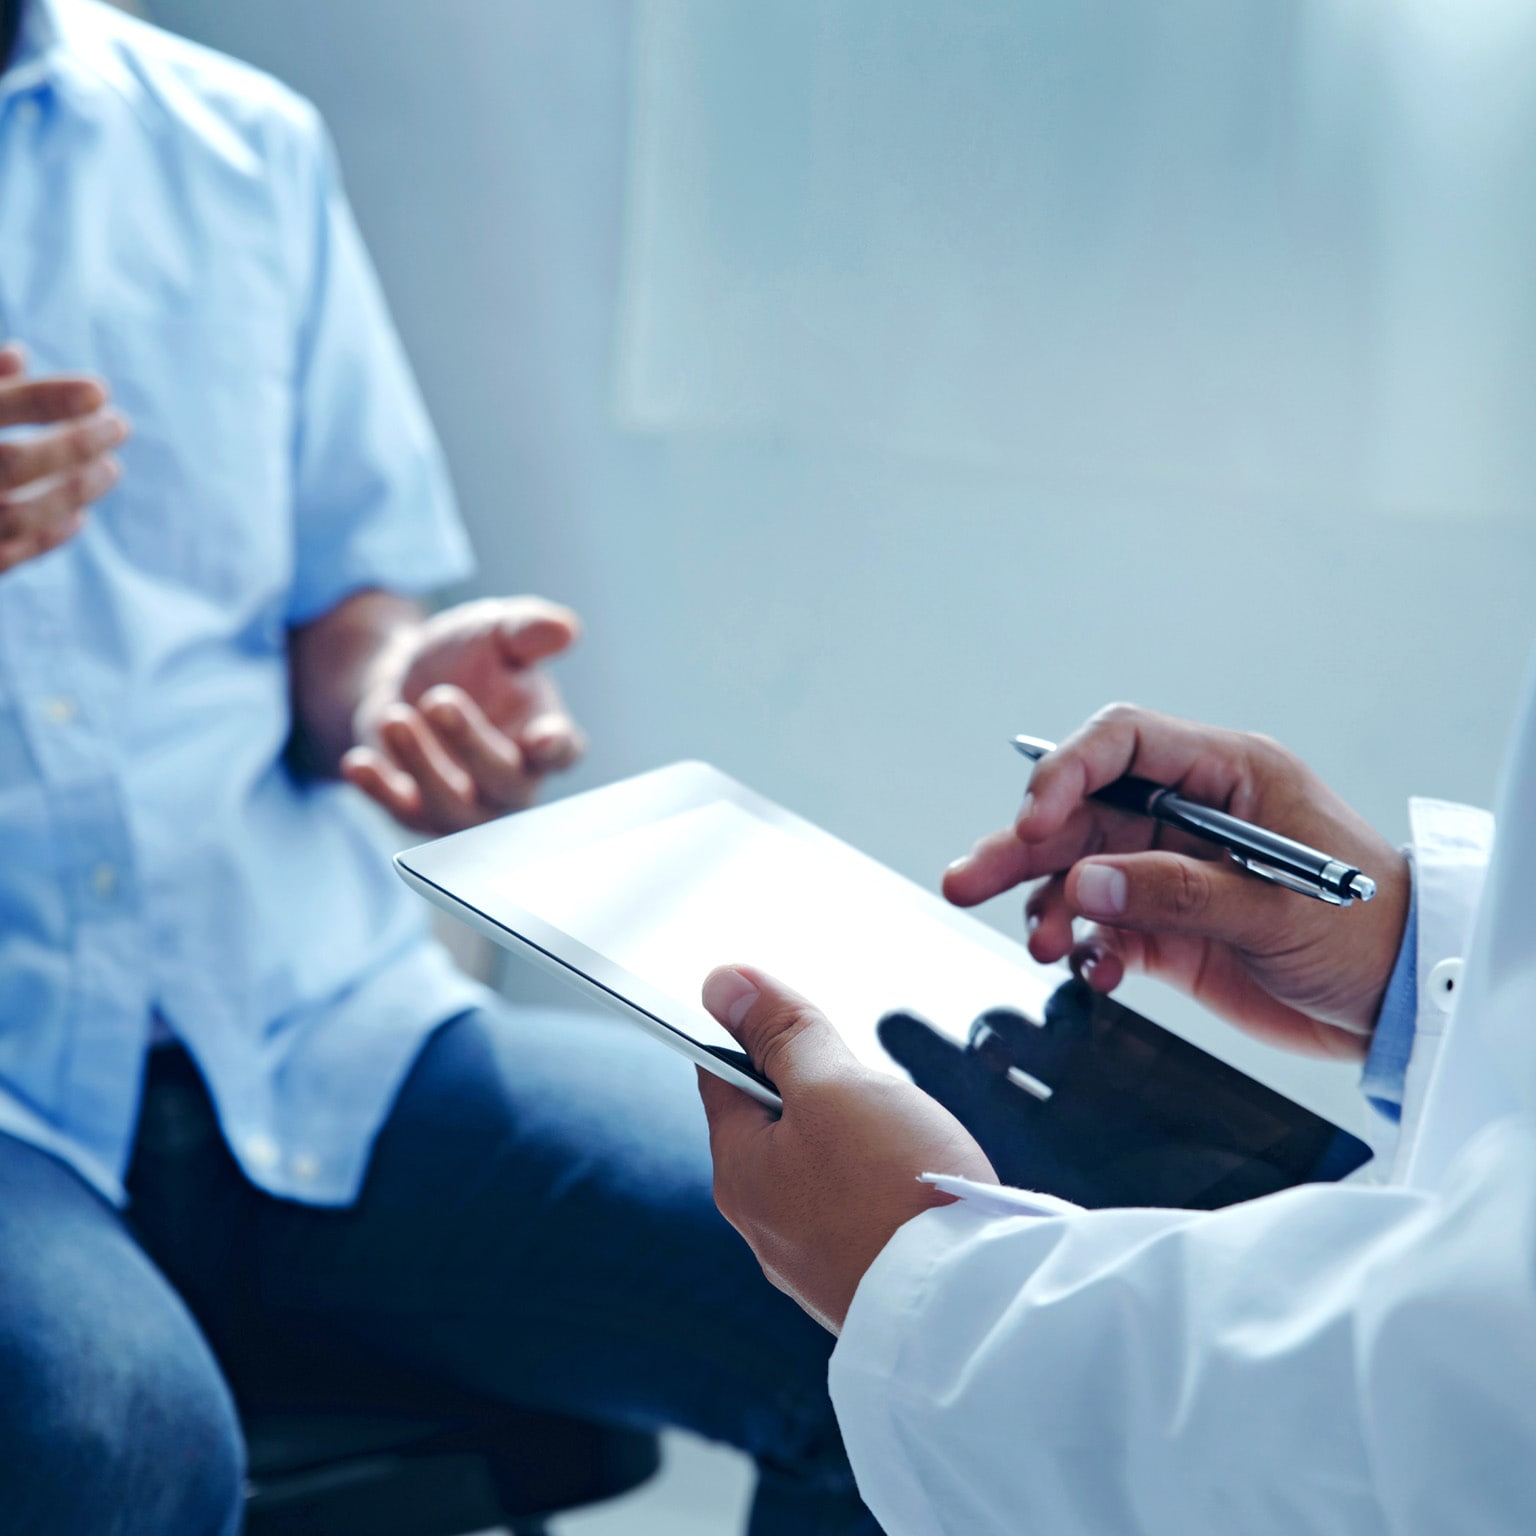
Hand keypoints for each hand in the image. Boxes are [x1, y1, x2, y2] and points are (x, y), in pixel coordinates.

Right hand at [0, 342, 129, 575]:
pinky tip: (78, 518)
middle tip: (121, 425)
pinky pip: (7, 556)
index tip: (100, 389)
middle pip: (12, 463)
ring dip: (72, 492)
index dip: (48, 398)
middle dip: (72, 444)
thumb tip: (18, 356)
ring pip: (18, 514)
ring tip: (111, 469)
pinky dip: (47, 538)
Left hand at [341, 596, 585, 832]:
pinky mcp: (416, 810)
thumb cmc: (469, 658)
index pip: (562, 751)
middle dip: (472, 743)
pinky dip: (379, 790)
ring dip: (423, 765)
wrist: (406, 677)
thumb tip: (566, 629)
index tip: (544, 737)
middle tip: (439, 699)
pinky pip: (401, 811)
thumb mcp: (496, 631)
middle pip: (504, 781)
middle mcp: (511, 781)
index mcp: (543, 735)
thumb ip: (528, 630)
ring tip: (394, 718)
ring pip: (452, 806)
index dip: (556, 748)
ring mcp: (465, 804)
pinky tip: (358, 763)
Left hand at [697, 964, 995, 1333]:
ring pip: (823, 1164)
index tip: (796, 1020)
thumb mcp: (835, 1084)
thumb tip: (722, 983)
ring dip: (858, 1137)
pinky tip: (918, 1185)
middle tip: (871, 1090)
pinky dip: (883, 1184)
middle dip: (823, 1089)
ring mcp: (810, 1258)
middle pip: (777, 1119)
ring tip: (903, 1141)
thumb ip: (781, 1033)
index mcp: (738, 1170)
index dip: (755, 1033)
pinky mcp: (857, 1280)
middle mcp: (762, 1222)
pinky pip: (858, 1208)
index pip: (720, 1075)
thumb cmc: (897, 1191)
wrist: (970, 1308)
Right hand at [943, 704, 1410, 1058]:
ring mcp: (1171, 871)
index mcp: (1225, 776)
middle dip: (1021, 846)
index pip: (1120, 744)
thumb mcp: (1278, 907)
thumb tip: (1087, 885)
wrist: (1401, 1005)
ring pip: (1077, 872)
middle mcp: (1187, 815)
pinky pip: (1100, 927)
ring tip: (1038, 943)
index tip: (1033, 821)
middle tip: (966, 880)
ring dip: (1044, 905)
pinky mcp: (1165, 926)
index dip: (1066, 773)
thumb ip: (1177, 893)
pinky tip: (1094, 970)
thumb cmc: (1369, 932)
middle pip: (1079, 813)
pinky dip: (1085, 949)